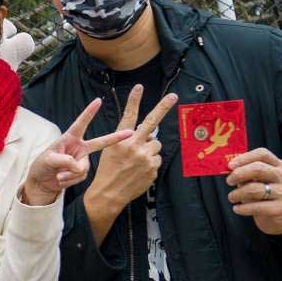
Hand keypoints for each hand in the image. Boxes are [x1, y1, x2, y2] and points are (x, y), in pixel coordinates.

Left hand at [23, 98, 135, 204]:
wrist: (42, 182)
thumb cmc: (42, 166)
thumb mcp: (48, 160)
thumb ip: (64, 161)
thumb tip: (78, 167)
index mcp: (69, 138)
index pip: (80, 123)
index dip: (89, 112)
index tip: (98, 100)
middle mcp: (78, 148)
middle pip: (100, 142)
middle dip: (115, 138)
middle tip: (130, 132)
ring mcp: (82, 160)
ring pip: (83, 168)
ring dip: (69, 174)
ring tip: (58, 174)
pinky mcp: (82, 172)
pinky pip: (80, 177)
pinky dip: (69, 180)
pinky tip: (61, 179)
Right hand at [88, 85, 177, 212]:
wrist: (108, 193)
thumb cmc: (108, 171)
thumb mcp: (111, 150)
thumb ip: (129, 140)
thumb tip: (147, 133)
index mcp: (121, 140)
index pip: (129, 116)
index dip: (134, 100)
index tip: (139, 87)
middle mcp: (134, 146)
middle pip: (151, 122)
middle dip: (163, 107)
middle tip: (173, 96)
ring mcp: (145, 157)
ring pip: (156, 145)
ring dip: (150, 150)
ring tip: (137, 162)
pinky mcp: (153, 168)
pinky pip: (157, 160)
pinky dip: (151, 164)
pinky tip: (140, 171)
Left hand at [226, 148, 281, 235]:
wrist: (277, 218)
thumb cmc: (263, 196)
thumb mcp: (257, 181)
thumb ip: (246, 174)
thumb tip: (229, 169)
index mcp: (278, 165)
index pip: (262, 154)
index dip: (244, 158)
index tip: (230, 165)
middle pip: (258, 169)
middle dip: (239, 174)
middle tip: (229, 181)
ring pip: (255, 189)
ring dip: (238, 193)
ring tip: (232, 197)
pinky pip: (257, 207)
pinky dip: (243, 208)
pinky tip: (237, 208)